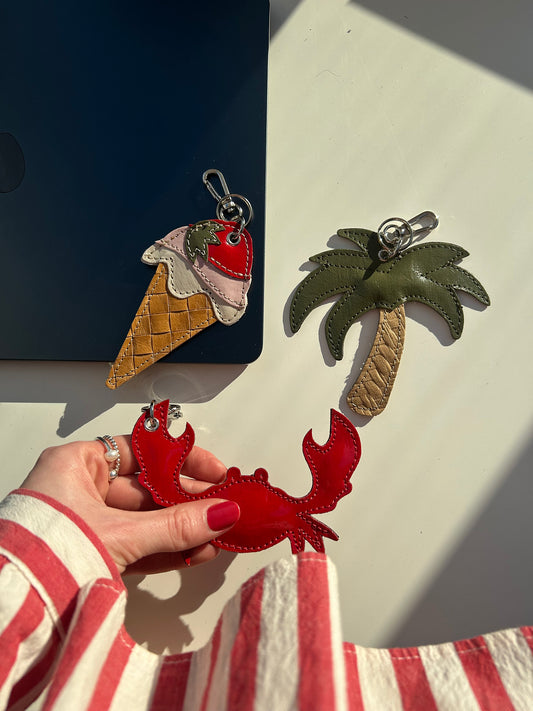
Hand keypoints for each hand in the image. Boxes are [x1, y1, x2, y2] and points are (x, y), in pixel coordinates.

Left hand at [22, 436, 239, 574]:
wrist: (15, 609)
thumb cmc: (44, 555)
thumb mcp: (120, 534)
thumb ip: (175, 526)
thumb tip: (220, 513)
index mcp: (75, 465)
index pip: (140, 450)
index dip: (180, 459)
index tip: (212, 471)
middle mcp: (78, 489)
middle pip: (147, 488)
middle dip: (187, 502)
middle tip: (221, 505)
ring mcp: (85, 523)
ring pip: (144, 520)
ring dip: (181, 529)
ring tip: (216, 532)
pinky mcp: (90, 554)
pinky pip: (136, 545)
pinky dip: (165, 549)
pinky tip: (195, 552)